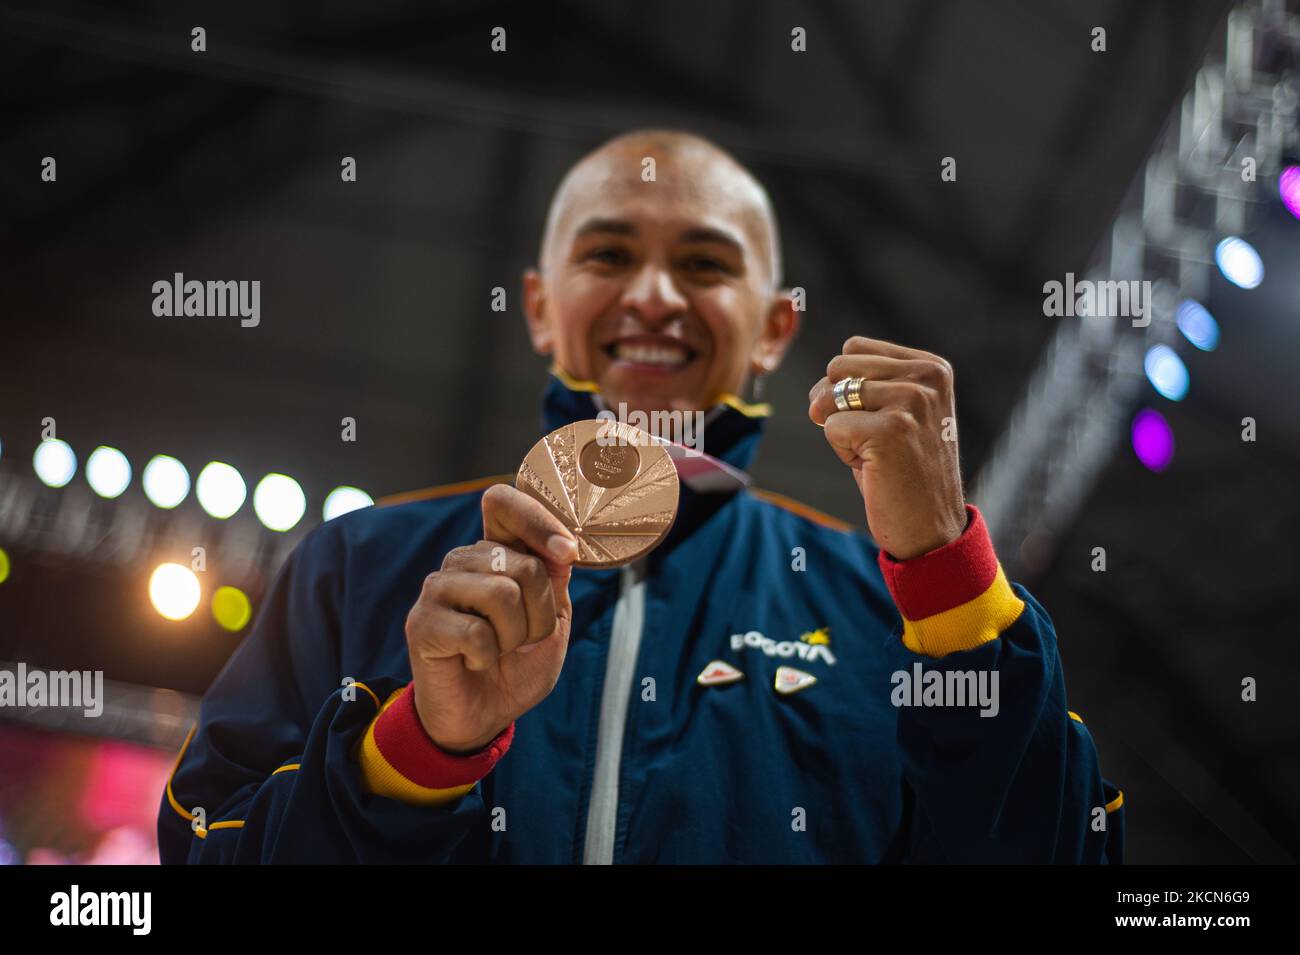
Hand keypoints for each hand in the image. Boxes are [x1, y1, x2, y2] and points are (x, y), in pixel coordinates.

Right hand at [404, 484, 579, 753]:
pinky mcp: (422, 622)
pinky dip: (488, 657)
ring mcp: (438, 588)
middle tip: (523, 640)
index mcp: (495, 552)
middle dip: (540, 614)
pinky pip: (477, 632)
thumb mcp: (552, 623)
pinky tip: (474, 662)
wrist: (482, 716)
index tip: (567, 552)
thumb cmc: (517, 667)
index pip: (503, 503)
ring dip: (515, 637)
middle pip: (523, 565)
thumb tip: (563, 546)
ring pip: (502, 594)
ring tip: (498, 650)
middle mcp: (463, 561)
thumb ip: (555, 581)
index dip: (538, 519)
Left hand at [808, 336, 966, 559]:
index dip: (849, 388)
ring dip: (841, 429)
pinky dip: (842, 453)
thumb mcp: (896, 413)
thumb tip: (817, 394)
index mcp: (931, 366)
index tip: (883, 421)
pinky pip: (830, 427)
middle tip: (875, 442)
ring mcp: (910, 400)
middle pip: (837, 367)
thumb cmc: (904, 473)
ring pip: (830, 396)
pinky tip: (875, 468)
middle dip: (840, 407)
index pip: (854, 348)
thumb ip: (866, 383)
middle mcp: (926, 377)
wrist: (931, 528)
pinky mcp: (891, 429)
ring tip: (876, 453)